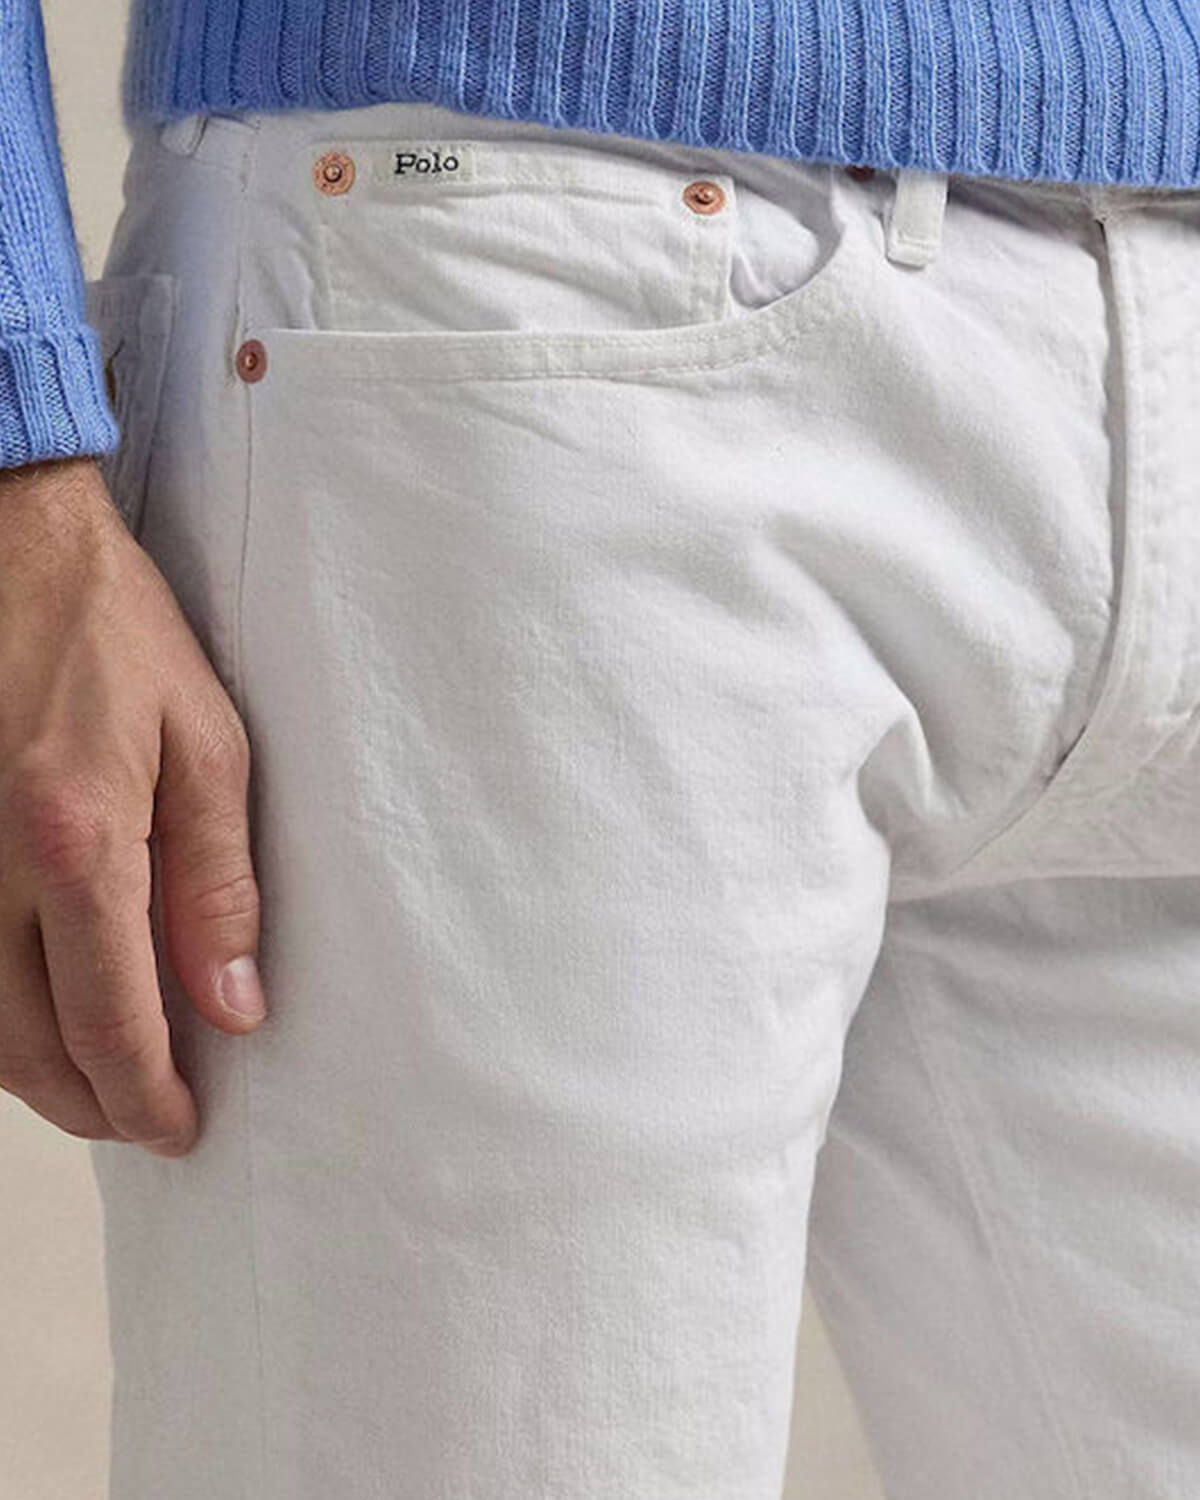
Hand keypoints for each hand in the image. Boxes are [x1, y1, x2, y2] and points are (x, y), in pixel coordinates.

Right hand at [0, 457, 266, 1156]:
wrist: (6, 547)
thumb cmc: (115, 636)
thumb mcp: (207, 745)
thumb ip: (217, 884)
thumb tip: (234, 1006)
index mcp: (75, 844)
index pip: (111, 1023)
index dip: (149, 1098)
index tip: (184, 1129)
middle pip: (29, 1049)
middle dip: (93, 1107)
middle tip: (149, 1121)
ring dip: (38, 1078)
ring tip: (104, 1087)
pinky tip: (39, 1017)